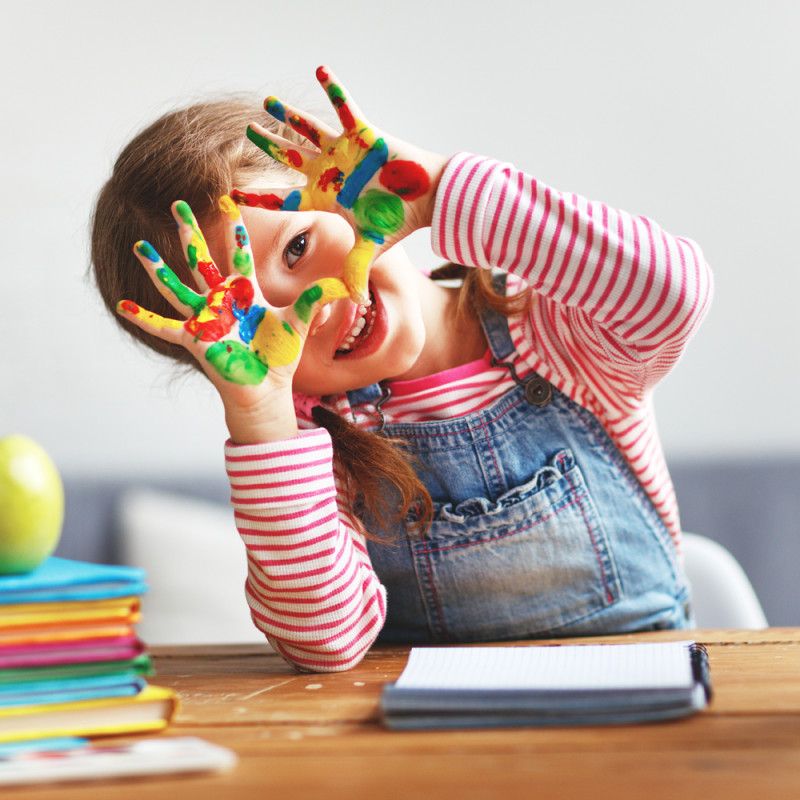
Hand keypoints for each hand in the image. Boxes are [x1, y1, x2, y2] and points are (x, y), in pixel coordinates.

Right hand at [117, 197, 347, 439]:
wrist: (266, 389)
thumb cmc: (279, 357)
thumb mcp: (300, 323)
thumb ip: (317, 300)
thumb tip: (347, 284)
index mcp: (246, 294)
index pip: (240, 255)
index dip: (235, 231)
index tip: (229, 204)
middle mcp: (222, 302)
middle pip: (202, 260)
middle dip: (190, 232)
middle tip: (177, 204)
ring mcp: (206, 319)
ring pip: (177, 286)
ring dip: (158, 268)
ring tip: (139, 246)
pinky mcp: (195, 339)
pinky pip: (164, 326)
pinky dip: (143, 317)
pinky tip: (122, 306)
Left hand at [236, 65, 445, 303]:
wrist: (426, 198)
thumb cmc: (398, 220)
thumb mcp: (371, 247)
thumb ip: (356, 270)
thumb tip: (354, 304)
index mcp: (325, 197)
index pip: (284, 198)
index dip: (257, 198)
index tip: (230, 197)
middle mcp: (329, 171)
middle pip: (289, 157)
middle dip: (268, 146)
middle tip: (248, 132)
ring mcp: (343, 150)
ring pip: (308, 129)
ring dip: (288, 115)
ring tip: (267, 102)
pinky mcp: (363, 132)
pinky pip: (345, 106)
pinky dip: (334, 89)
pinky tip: (320, 69)